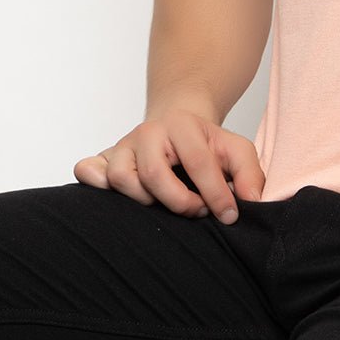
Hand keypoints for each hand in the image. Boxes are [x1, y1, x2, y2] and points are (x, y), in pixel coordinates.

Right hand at [73, 108, 265, 224]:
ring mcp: (122, 145)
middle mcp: (147, 132)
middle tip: (197, 210)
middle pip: (154, 173)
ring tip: (165, 204)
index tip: (228, 216)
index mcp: (182, 125)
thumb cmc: (206, 143)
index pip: (197, 162)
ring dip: (145, 200)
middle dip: (179, 201)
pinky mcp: (104, 158)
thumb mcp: (237, 150)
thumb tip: (251, 202)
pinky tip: (117, 200)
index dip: (216, 193)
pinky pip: (87, 170)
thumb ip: (249, 174)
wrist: (177, 123)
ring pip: (121, 178)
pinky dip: (95, 184)